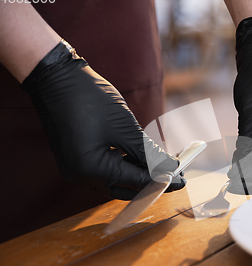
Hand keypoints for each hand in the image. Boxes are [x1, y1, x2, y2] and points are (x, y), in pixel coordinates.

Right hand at [21, 41, 184, 199]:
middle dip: (151, 181)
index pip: (137, 183)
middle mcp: (81, 176)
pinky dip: (123, 167)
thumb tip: (171, 168)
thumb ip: (148, 153)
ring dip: (138, 174)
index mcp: (92, 170)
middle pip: (125, 188)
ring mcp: (75, 170)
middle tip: (175, 174)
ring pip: (115, 181)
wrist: (56, 77)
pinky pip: (104, 172)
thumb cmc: (90, 99)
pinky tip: (140, 158)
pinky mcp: (75, 160)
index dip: (163, 181)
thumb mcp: (126, 127)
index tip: (183, 180)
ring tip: (161, 164)